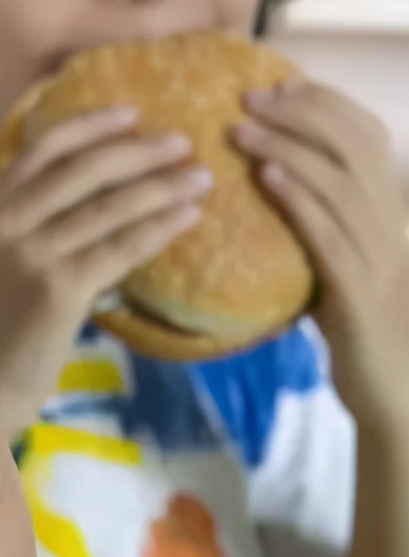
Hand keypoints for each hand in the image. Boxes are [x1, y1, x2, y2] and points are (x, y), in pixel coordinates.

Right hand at [0, 106, 209, 435]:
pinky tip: (190, 217)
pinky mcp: (57, 291)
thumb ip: (28, 234)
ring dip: (162, 186)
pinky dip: (160, 227)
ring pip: (108, 206)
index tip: (130, 112)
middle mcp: (5, 226)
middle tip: (184, 142)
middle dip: (138, 150)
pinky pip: (120, 248)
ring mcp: (30, 256)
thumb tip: (97, 212)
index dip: (88, 125)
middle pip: (82, 169)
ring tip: (201, 177)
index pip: (40, 149)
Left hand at [235, 77, 408, 416]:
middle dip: (300, 115)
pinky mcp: (359, 291)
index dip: (325, 106)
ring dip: (289, 149)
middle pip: (353, 149)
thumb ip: (322, 226)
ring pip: (339, 185)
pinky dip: (299, 200)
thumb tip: (274, 186)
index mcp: (391, 212)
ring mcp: (380, 256)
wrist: (394, 391)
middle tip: (249, 99)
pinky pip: (329, 235)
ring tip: (243, 130)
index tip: (279, 86)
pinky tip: (268, 177)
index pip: (368, 139)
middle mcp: (393, 223)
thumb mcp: (343, 265)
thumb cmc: (360, 328)